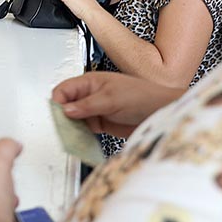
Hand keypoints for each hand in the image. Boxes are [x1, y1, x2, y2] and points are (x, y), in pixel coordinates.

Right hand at [51, 72, 184, 137]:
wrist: (163, 112)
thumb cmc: (143, 96)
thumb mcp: (111, 99)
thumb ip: (87, 105)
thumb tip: (65, 110)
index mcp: (89, 82)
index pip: (63, 90)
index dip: (58, 102)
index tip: (58, 116)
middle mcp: (89, 95)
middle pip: (65, 105)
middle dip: (63, 117)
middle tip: (64, 128)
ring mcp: (95, 109)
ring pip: (73, 119)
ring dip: (72, 127)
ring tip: (73, 136)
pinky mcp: (101, 123)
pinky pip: (84, 129)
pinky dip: (81, 135)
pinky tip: (82, 139)